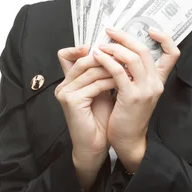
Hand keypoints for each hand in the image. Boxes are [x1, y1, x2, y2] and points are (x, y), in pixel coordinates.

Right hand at [55, 45, 115, 169]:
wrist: (95, 145)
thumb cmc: (101, 120)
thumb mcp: (102, 91)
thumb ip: (102, 74)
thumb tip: (116, 54)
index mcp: (68, 82)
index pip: (66, 55)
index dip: (79, 48)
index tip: (102, 46)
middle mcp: (63, 85)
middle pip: (83, 60)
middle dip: (106, 57)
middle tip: (124, 56)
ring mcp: (65, 92)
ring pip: (90, 71)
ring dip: (112, 69)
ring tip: (128, 68)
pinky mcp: (70, 100)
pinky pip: (94, 85)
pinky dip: (110, 82)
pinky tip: (123, 82)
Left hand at [92, 26, 179, 171]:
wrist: (128, 140)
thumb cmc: (128, 115)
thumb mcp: (137, 92)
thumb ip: (135, 74)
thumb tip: (123, 52)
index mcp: (159, 81)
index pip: (173, 54)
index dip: (165, 39)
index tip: (150, 29)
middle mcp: (156, 83)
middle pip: (145, 50)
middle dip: (126, 37)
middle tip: (110, 30)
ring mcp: (145, 90)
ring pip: (133, 57)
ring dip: (114, 47)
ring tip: (101, 45)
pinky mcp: (131, 97)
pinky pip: (118, 71)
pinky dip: (107, 60)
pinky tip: (97, 57)